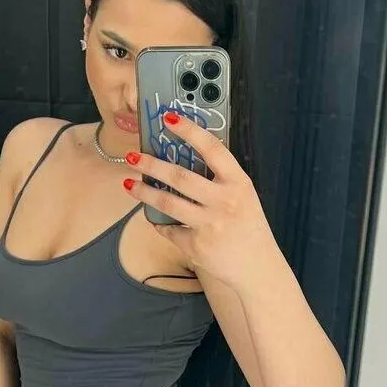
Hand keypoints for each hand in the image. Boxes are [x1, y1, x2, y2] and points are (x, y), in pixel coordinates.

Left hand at [123, 111, 274, 290]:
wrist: (257, 267)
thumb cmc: (248, 227)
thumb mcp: (243, 197)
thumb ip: (221, 179)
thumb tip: (185, 158)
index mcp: (238, 183)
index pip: (212, 149)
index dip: (189, 131)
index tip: (169, 119)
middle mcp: (224, 201)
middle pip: (180, 176)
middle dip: (151, 164)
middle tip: (133, 157)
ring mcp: (208, 224)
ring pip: (166, 202)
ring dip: (143, 192)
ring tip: (129, 184)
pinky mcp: (195, 245)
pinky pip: (169, 229)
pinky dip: (160, 223)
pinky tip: (155, 218)